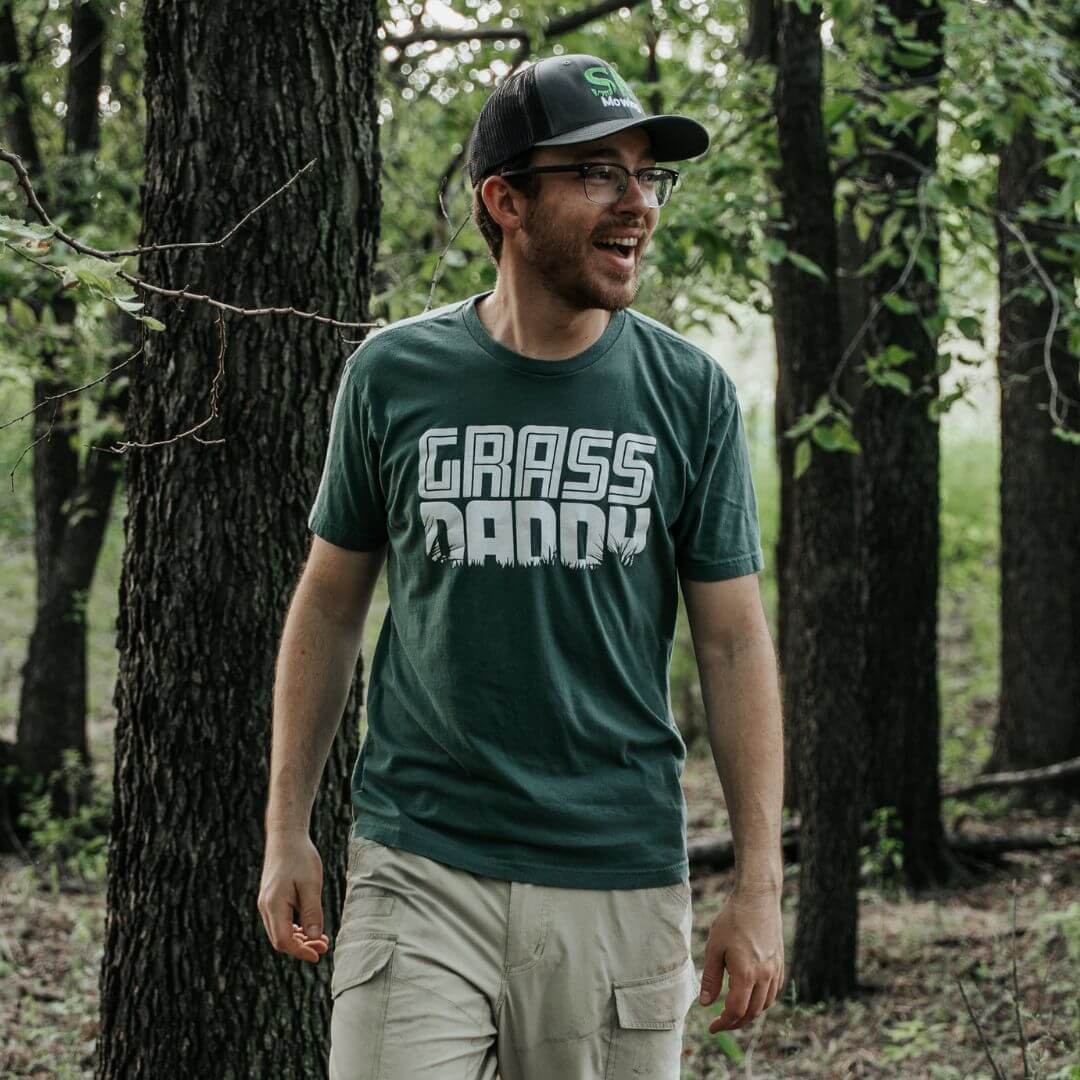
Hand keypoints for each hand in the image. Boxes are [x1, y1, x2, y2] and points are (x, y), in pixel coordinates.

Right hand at [257, 830, 331, 962]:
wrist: (286, 836)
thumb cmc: (300, 857)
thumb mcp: (311, 884)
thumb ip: (312, 912)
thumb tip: (315, 938)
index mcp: (274, 905)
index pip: (284, 940)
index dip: (301, 952)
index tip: (318, 956)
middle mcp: (265, 907)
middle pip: (280, 940)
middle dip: (302, 947)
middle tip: (324, 945)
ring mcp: (266, 903)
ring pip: (279, 932)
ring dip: (298, 939)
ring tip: (321, 939)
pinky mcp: (270, 899)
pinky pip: (279, 922)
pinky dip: (293, 929)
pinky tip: (308, 928)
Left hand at [697, 885, 784, 1031]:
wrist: (758, 898)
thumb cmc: (732, 919)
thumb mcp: (714, 947)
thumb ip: (710, 978)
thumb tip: (705, 1004)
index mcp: (746, 974)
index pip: (736, 1011)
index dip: (723, 1023)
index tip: (711, 1028)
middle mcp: (764, 976)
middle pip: (752, 1012)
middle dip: (735, 1023)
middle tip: (720, 1023)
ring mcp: (775, 970)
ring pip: (765, 1004)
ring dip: (750, 1013)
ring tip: (733, 1012)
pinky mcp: (780, 963)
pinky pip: (774, 991)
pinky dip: (763, 1001)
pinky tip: (752, 997)